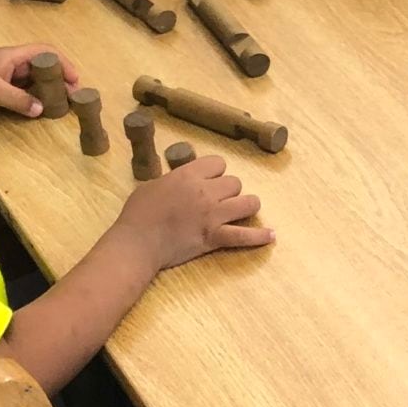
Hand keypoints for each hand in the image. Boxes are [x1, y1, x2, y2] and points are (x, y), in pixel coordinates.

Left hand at [0, 45, 80, 120]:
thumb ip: (18, 99)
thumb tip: (42, 109)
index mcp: (11, 56)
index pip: (44, 52)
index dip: (62, 62)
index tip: (74, 80)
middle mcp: (12, 65)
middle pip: (42, 66)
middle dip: (60, 78)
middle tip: (74, 95)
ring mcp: (6, 78)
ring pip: (35, 81)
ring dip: (49, 90)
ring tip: (63, 103)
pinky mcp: (1, 91)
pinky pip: (25, 93)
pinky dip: (36, 99)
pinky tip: (44, 109)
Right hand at [115, 153, 273, 269]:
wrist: (137, 243)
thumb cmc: (137, 214)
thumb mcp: (151, 185)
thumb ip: (172, 180)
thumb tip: (181, 178)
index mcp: (188, 175)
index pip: (218, 163)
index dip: (215, 172)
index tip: (209, 181)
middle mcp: (205, 191)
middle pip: (235, 182)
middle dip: (229, 190)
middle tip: (218, 200)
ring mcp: (213, 215)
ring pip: (248, 202)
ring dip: (246, 206)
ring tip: (242, 211)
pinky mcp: (215, 237)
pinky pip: (244, 235)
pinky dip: (259, 237)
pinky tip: (270, 236)